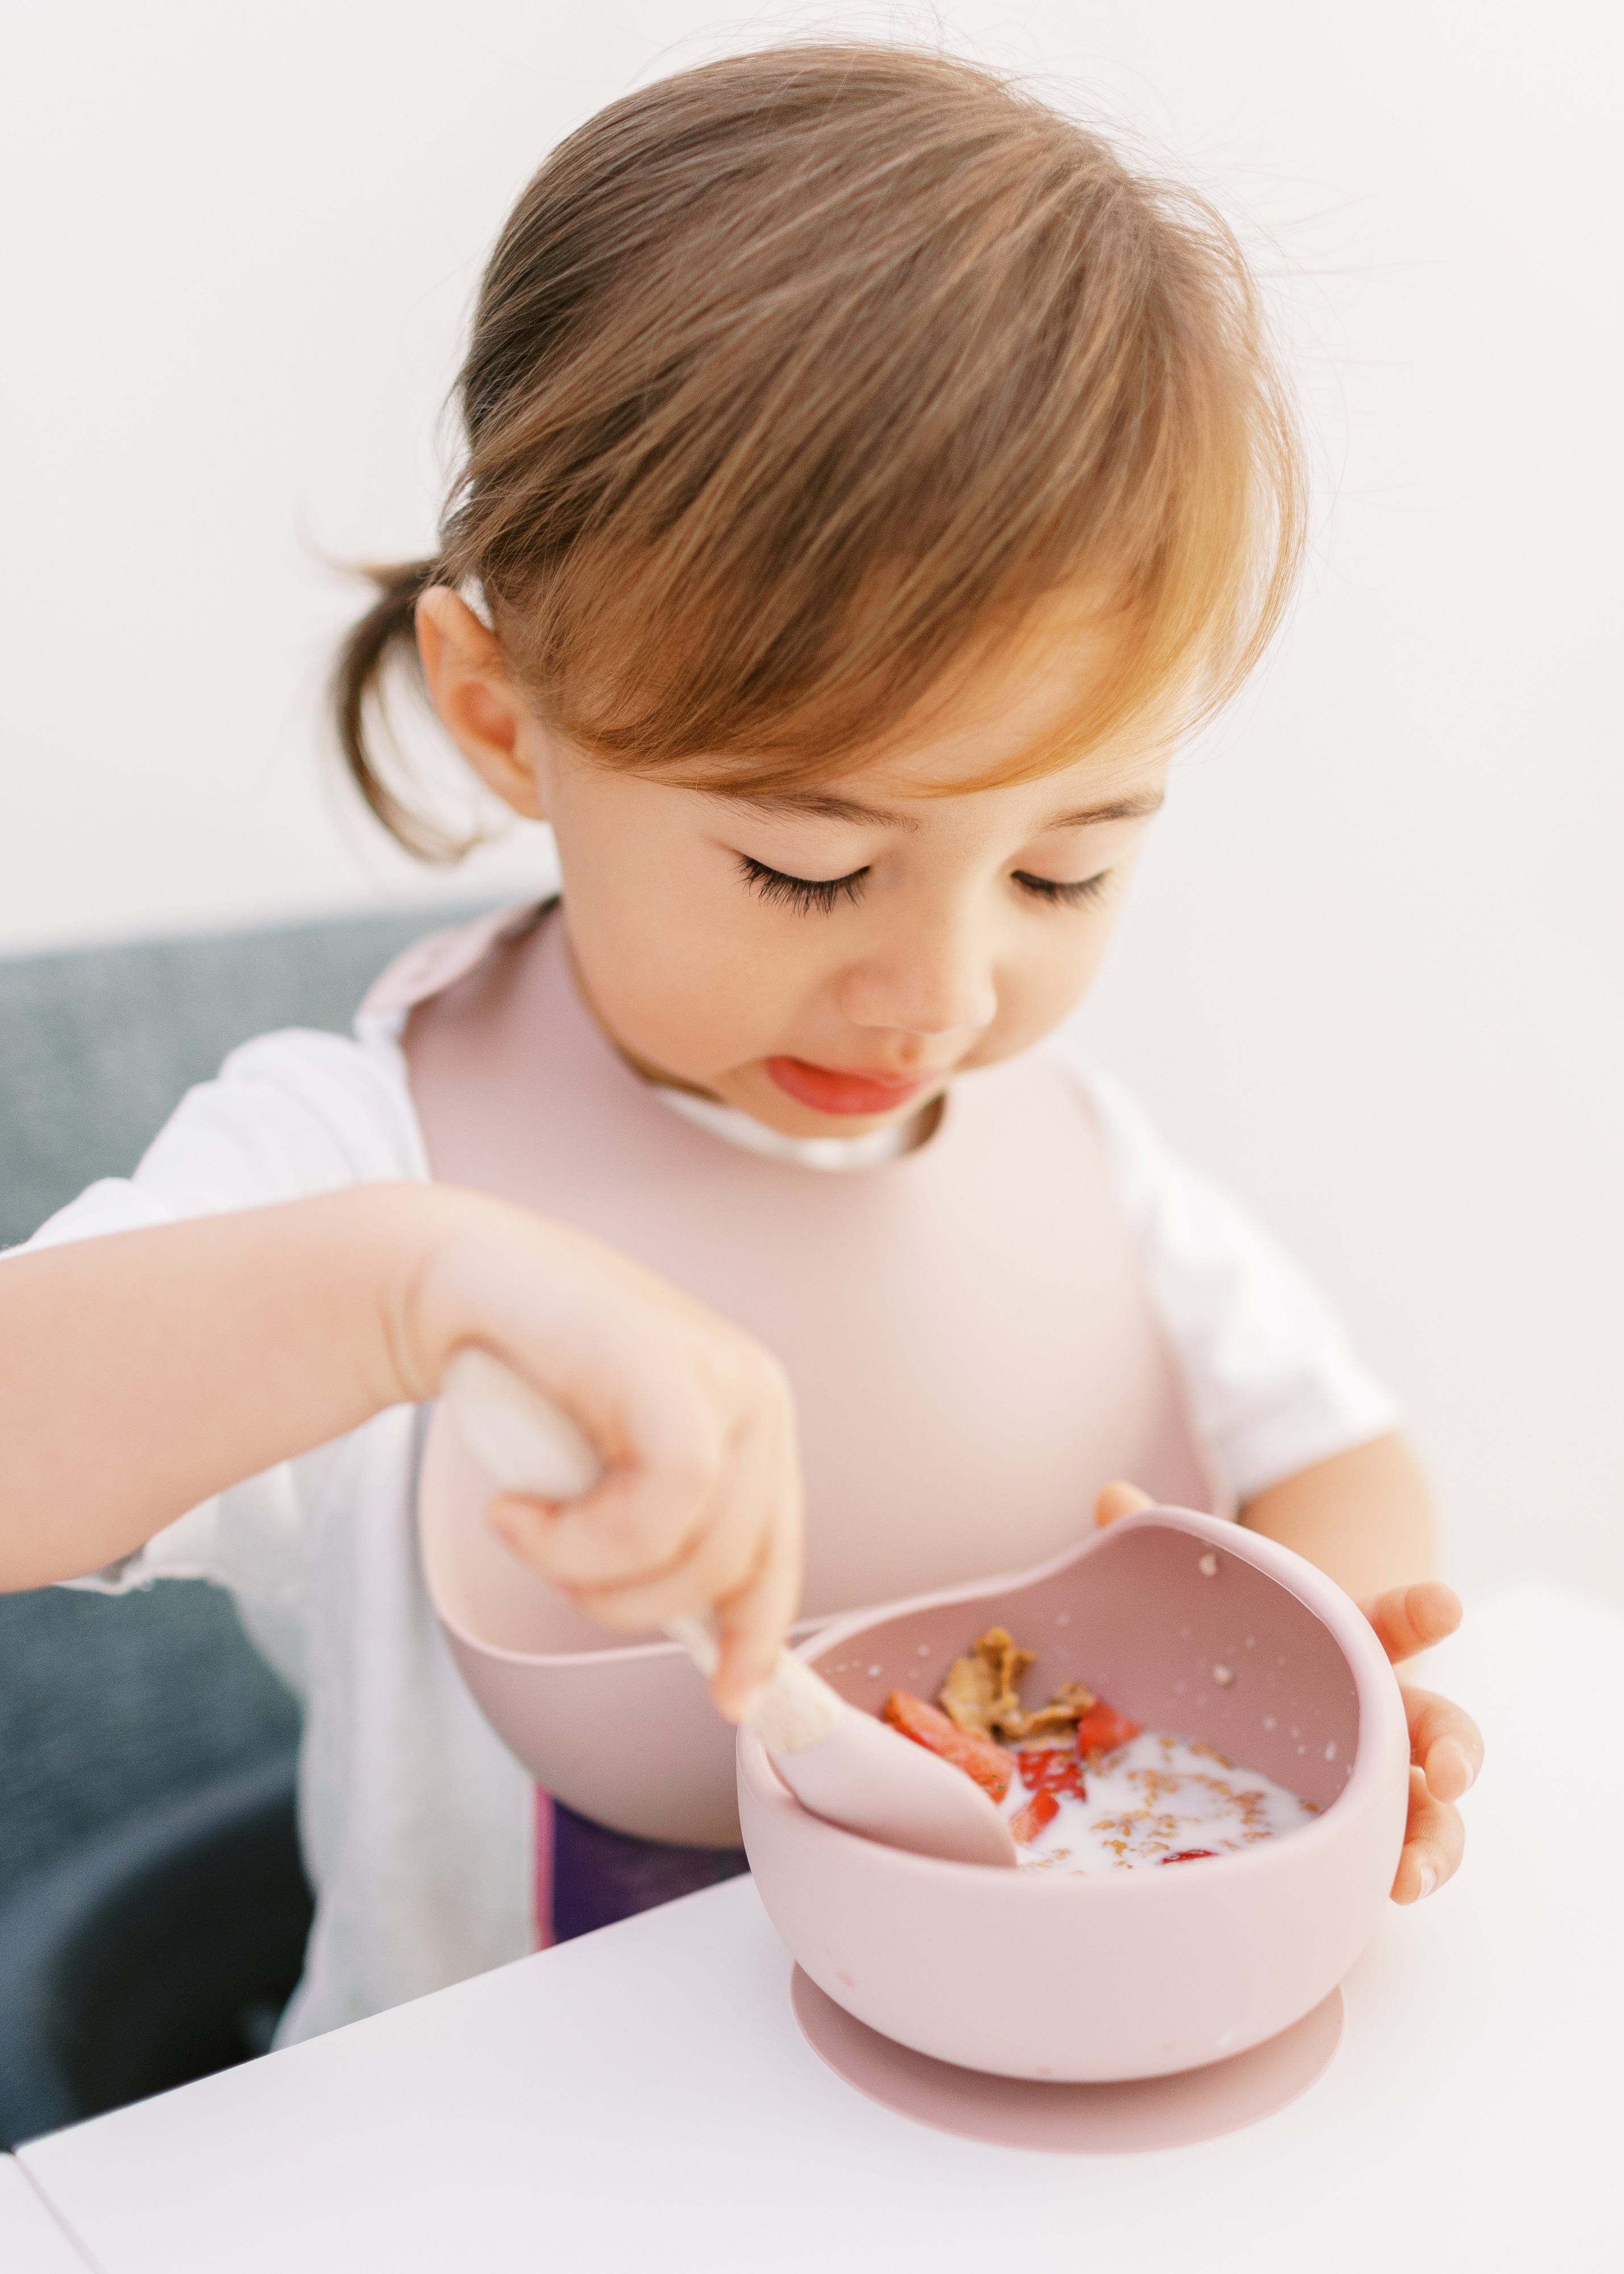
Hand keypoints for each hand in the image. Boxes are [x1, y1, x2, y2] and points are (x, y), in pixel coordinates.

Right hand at [399, 1190, 803, 1717]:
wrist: (458, 1283)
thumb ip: (661, 1532)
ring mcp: (722, 1377)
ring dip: (587, 1572)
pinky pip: (654, 1512)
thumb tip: (712, 1643)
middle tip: (550, 1563)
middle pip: (733, 1571)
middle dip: (631, 1603)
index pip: (777, 1557)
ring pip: (693, 1552)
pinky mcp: (670, 1372)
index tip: (731, 1697)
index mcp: (754, 1423)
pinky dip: (575, 1539)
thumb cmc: (530, 1380)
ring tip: (524, 1524)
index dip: (756, 1636)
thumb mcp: (612, 1471)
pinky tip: (519, 1510)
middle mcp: (757, 1396)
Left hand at [1093, 1484, 1481, 1901]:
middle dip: (1453, 1745)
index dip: (1418, 1612)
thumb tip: (1110, 1498)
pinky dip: (1398, 1875)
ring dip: (1435, 1840)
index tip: (1444, 1606)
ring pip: (1430, 1810)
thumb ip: (1169, 1548)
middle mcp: (1382, 1712)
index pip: (1391, 1621)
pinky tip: (1384, 1897)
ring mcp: (1380, 1779)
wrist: (1270, 1696)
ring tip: (1413, 1874)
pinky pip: (1392, 1857)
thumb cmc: (1252, 1639)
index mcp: (1352, 1644)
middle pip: (1435, 1725)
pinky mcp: (1363, 1833)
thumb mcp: (1216, 1596)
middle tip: (1448, 1769)